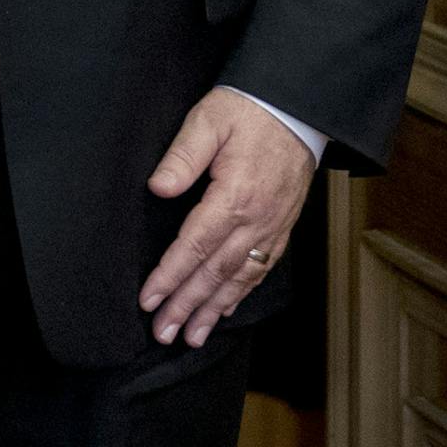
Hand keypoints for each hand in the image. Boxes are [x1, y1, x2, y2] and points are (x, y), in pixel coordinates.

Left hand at [139, 86, 316, 346]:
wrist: (297, 109)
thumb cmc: (247, 111)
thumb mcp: (208, 120)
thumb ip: (182, 155)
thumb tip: (157, 188)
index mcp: (233, 197)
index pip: (194, 246)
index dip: (170, 276)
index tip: (149, 300)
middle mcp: (256, 221)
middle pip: (214, 272)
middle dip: (187, 306)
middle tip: (163, 333)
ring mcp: (272, 228)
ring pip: (239, 279)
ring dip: (213, 310)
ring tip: (191, 336)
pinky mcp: (282, 228)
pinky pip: (260, 270)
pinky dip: (241, 294)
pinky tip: (226, 309)